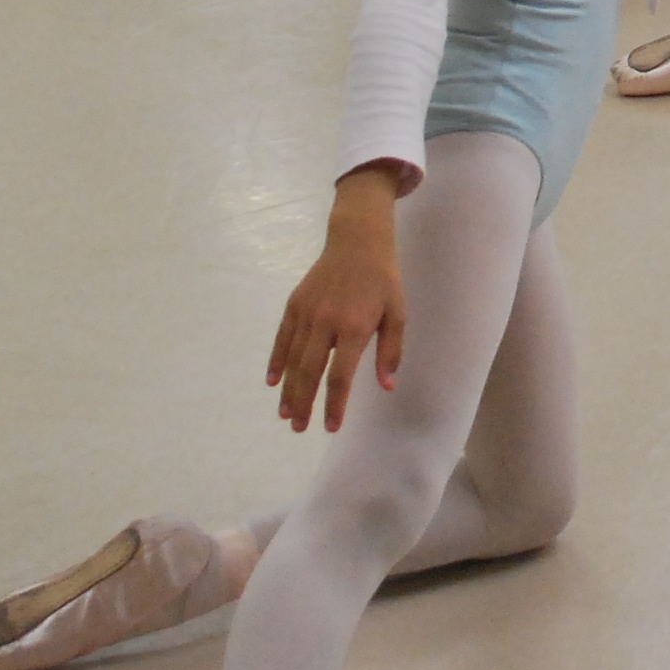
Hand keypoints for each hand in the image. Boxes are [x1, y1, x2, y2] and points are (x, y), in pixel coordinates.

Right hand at [265, 175, 403, 433]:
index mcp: (355, 327)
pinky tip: (272, 382)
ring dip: (287, 389)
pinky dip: (276, 361)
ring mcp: (307, 312)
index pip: (340, 375)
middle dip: (304, 404)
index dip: (334, 404)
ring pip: (292, 359)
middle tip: (299, 429)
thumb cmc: (383, 280)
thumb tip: (387, 387)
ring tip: (285, 414)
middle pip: (310, 372)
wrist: (358, 240)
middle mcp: (326, 322)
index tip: (331, 427)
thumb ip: (391, 351)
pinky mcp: (294, 304)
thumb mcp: (397, 313)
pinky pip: (282, 338)